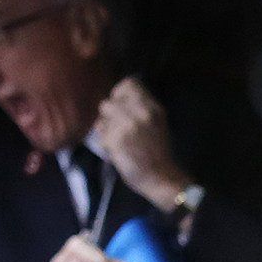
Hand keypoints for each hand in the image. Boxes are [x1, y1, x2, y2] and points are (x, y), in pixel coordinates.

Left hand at [93, 77, 192, 211]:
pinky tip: (116, 151)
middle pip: (109, 101)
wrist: (162, 178)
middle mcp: (140, 112)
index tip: (122, 106)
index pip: (128, 83)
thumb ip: (140, 108)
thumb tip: (117, 99)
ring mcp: (126, 125)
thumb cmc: (158, 152)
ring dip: (105, 128)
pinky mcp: (115, 139)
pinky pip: (100, 133)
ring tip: (117, 140)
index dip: (119, 94)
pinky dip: (105, 142)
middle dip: (110, 115)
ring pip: (102, 117)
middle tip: (118, 129)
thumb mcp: (156, 123)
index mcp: (152, 107)